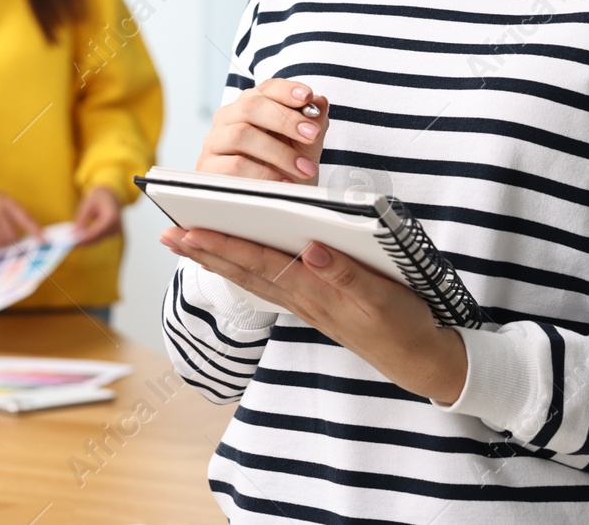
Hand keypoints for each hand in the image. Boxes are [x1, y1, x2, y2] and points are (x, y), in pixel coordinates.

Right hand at [0, 190, 40, 247]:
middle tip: (12, 237)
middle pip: (12, 235)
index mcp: (9, 202)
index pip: (25, 218)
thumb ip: (19, 215)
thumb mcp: (8, 202)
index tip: (43, 240)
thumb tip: (34, 234)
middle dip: (14, 239)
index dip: (35, 229)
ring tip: (1, 237)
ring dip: (2, 243)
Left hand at [72, 186, 122, 243]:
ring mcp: (115, 231)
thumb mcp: (88, 204)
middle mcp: (116, 226)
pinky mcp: (112, 233)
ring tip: (72, 240)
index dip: (84, 238)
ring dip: (86, 241)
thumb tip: (74, 232)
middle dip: (83, 241)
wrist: (111, 195)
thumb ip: (81, 219)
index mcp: (112, 217)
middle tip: (70, 242)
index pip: (97, 231)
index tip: (73, 240)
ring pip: (98, 240)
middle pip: (97, 238)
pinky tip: (80, 238)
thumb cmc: (100, 197)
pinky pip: (99, 238)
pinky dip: (90, 239)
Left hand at [160, 226, 467, 402]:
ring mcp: (305, 303)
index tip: (186, 229)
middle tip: (167, 232)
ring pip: (251, 277)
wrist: (421, 359)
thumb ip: (346, 274)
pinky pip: (269, 284)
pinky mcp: (315, 305)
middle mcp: (301, 298)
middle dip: (204, 250)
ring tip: (188, 242)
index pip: (257, 262)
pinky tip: (234, 261)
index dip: (221, 244)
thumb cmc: (404, 324)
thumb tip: (311, 249)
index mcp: (313, 291)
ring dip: (218, 258)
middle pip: (243, 269)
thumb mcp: (383, 299)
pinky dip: (245, 269)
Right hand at [198, 78, 328, 183]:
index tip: (308, 97)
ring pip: (241, 134)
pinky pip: (234, 165)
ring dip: (278, 151)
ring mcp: (215, 141)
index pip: (266, 88)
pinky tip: (283, 182)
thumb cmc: (287, 169)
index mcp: (251, 105)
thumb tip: (320, 102)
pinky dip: (263, 174)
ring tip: (304, 168)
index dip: (286, 90)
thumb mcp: (306, 147)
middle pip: (251, 106)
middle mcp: (228, 118)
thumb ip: (314, 124)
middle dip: (285, 119)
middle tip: (311, 134)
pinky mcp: (209, 167)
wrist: (272, 204)